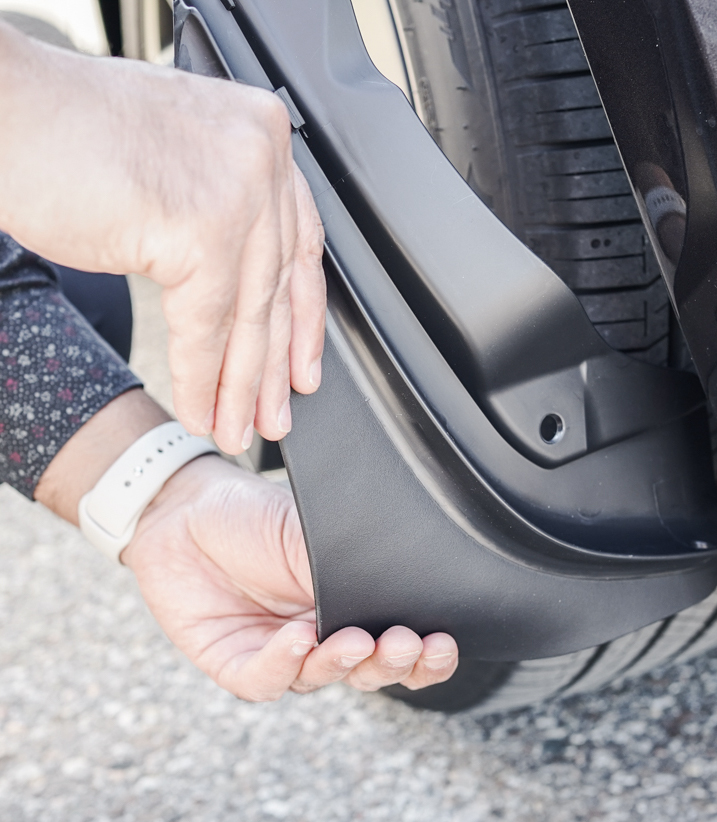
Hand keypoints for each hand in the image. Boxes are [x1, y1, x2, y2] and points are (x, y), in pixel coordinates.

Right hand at [0, 24, 325, 454]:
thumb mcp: (176, 167)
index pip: (301, 243)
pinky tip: (198, 411)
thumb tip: (243, 284)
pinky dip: (201, 378)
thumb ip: (220, 211)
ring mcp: (238, 191)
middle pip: (279, 285)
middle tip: (274, 415)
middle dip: (274, 364)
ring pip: (249, 314)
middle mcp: (261, 156)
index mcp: (259, 133)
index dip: (303, 317)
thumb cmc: (66, 135)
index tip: (301, 366)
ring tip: (235, 430)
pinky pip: (209, 326)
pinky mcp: (204, 230)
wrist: (3, 113)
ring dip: (240, 386)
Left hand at [119, 454, 458, 700]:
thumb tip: (408, 586)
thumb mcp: (314, 535)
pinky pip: (267, 680)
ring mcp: (279, 656)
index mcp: (350, 608)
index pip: (398, 647)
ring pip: (322, 679)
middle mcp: (320, 639)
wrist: (183, 509)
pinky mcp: (236, 666)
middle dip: (393, 665)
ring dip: (343, 663)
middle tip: (405, 644)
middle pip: (368, 673)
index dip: (425, 658)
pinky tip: (297, 638)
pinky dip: (285, 663)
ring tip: (355, 640)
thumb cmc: (254, 518)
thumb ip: (354, 567)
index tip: (443, 642)